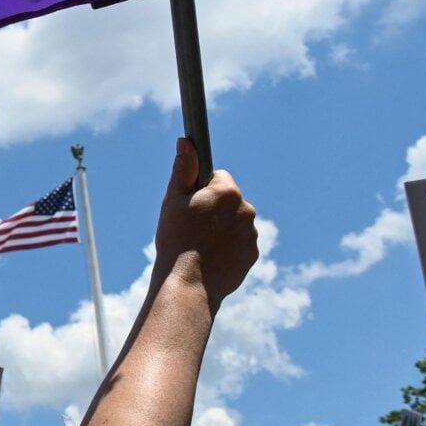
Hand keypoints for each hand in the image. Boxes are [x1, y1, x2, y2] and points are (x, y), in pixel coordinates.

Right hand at [153, 139, 258, 305]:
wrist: (190, 282)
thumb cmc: (177, 238)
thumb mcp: (173, 199)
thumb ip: (184, 169)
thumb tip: (186, 142)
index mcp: (228, 192)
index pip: (218, 177)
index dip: (200, 188)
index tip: (189, 202)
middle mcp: (246, 210)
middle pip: (228, 200)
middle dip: (213, 208)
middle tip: (190, 225)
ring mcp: (252, 234)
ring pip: (234, 222)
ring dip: (221, 228)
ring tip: (198, 244)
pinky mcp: (252, 255)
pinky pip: (239, 243)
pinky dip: (227, 247)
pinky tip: (209, 257)